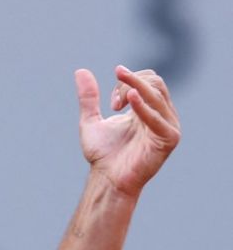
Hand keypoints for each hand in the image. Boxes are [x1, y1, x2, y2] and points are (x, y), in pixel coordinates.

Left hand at [75, 66, 180, 196]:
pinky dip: (143, 106)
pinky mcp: (168, 139)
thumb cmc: (103, 153)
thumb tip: (81, 70)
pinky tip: (130, 100)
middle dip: (130, 84)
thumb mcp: (91, 120)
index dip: (126, 81)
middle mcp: (161, 115)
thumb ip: (88, 97)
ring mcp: (167, 126)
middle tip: (112, 103)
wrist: (107, 178)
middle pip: (155, 83)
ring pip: (157, 95)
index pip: (148, 79)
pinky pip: (159, 117)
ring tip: (116, 102)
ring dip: (134, 89)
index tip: (110, 102)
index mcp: (147, 109)